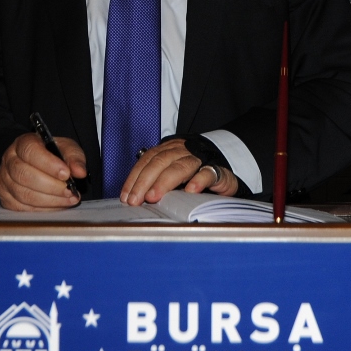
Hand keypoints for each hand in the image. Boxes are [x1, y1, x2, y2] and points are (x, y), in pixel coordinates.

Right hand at [0, 132, 86, 210]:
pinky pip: (22, 208)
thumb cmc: (52, 155)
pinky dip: (43, 209)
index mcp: (23, 143)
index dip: (48, 164)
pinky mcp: (6, 198)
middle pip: (24, 175)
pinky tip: (57, 205)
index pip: (30, 151)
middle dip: (51, 186)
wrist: (37, 165)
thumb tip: (79, 172)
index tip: (66, 174)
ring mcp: (5, 180)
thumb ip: (74, 158)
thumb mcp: (66, 149)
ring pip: (23, 194)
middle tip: (69, 190)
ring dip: (49, 200)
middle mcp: (10, 161)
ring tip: (68, 199)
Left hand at [118, 139, 237, 205]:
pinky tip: (190, 190)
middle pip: (160, 162)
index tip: (126, 196)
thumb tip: (132, 198)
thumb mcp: (171, 177)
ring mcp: (200, 160)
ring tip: (154, 196)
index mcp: (168, 151)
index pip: (147, 161)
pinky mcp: (217, 170)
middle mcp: (182, 152)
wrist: (224, 172)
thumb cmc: (193, 176)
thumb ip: (155, 183)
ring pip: (180, 166)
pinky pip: (207, 173)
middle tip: (136, 200)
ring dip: (165, 182)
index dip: (134, 178)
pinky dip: (198, 180)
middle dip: (145, 181)